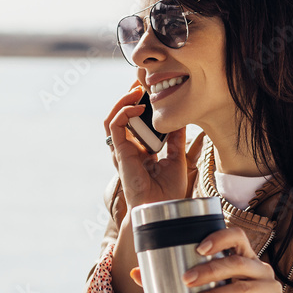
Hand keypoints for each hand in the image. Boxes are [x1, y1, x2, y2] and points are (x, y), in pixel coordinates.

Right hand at [103, 83, 186, 209]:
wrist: (163, 209)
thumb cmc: (169, 192)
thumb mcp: (177, 159)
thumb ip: (176, 139)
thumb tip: (180, 119)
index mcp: (140, 152)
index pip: (134, 124)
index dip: (139, 106)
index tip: (151, 92)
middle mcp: (128, 150)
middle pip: (121, 117)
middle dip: (129, 98)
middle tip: (141, 83)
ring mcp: (122, 151)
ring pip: (113, 118)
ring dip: (123, 100)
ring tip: (136, 89)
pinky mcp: (120, 152)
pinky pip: (114, 125)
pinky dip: (124, 111)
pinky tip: (139, 105)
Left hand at [131, 226, 288, 292]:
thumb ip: (172, 282)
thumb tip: (135, 272)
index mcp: (244, 258)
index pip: (237, 237)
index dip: (219, 238)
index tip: (198, 248)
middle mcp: (261, 270)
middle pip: (237, 262)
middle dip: (209, 270)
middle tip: (185, 280)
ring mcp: (271, 290)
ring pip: (243, 288)